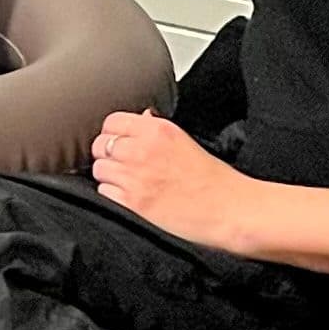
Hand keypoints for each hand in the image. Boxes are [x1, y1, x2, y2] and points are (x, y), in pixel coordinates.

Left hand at [91, 111, 258, 253]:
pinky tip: (130, 199)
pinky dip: (111, 196)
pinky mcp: (131, 203)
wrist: (229, 210)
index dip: (112, 134)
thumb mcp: (185, 141)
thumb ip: (156, 130)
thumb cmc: (215, 181)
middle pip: (100, 145)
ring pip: (99, 169)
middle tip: (121, 166)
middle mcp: (143, 149)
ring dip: (109, 177)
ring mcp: (134, 177)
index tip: (118, 143)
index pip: (111, 122)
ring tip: (128, 185)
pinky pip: (104, 193)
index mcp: (157, 130)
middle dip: (107, 155)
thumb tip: (139, 119)